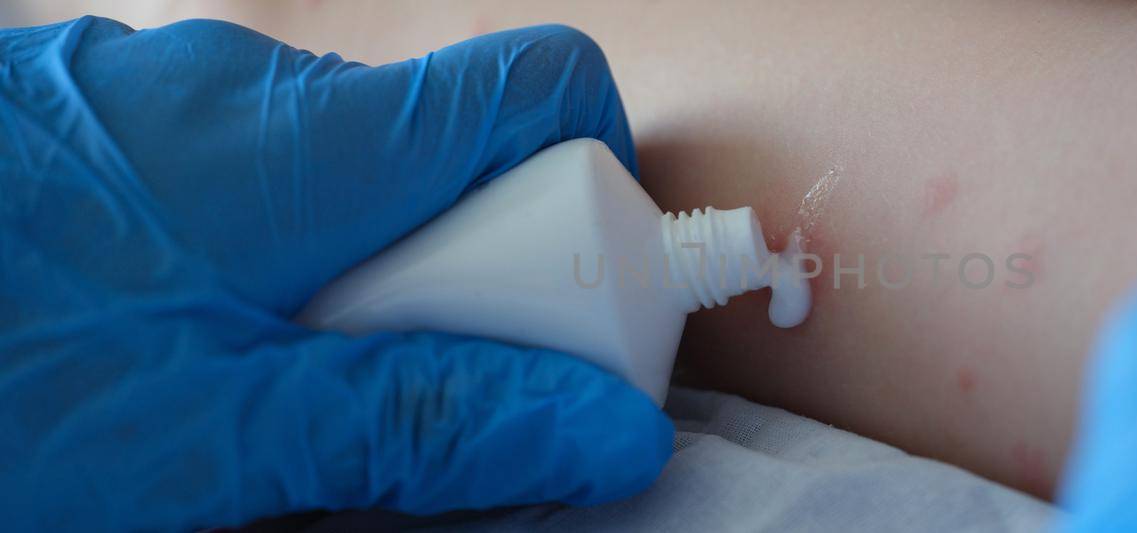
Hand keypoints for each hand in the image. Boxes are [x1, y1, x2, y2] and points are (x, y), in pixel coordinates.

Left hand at [0, 16, 670, 530]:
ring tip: (263, 392)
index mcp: (298, 146)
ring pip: (340, 171)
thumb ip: (415, 423)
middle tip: (400, 393)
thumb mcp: (204, 444)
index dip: (597, 182)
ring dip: (358, 277)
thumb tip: (608, 429)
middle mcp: (237, 84)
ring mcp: (153, 93)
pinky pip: (239, 171)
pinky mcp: (88, 122)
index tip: (578, 299)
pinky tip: (176, 344)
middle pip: (445, 146)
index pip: (537, 89)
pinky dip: (263, 256)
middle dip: (471, 272)